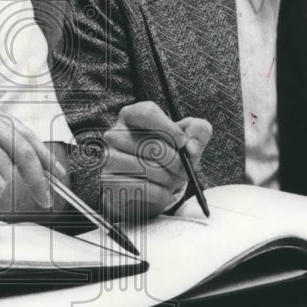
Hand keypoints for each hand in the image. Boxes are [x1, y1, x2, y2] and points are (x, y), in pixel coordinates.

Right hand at [97, 102, 211, 219]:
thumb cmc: (167, 158)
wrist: (149, 188)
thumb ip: (198, 132)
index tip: (183, 142)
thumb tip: (191, 147)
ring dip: (166, 178)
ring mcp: (108, 158)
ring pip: (144, 168)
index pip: (147, 112)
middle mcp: (115, 134)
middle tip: (184, 169)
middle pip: (150, 144)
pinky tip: (161, 191)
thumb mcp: (186, 141)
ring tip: (170, 180)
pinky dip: (158, 193)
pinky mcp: (109, 182)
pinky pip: (140, 188)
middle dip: (175, 161)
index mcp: (131, 116)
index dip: (168, 127)